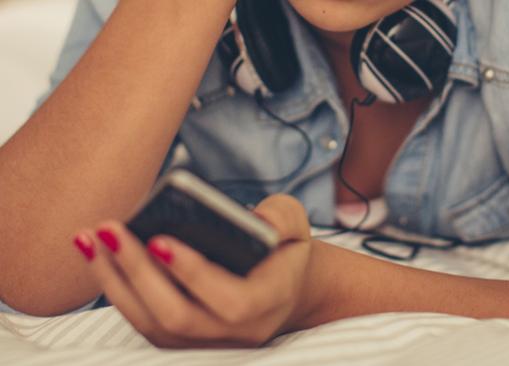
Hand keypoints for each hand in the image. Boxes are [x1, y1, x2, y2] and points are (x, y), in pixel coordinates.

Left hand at [73, 194, 312, 347]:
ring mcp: (208, 341)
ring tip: (93, 237)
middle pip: (178, 317)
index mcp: (270, 301)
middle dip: (139, 273)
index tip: (157, 239)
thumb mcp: (295, 226)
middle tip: (111, 229)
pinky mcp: (183, 339)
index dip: (193, 274)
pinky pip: (143, 322)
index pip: (231, 301)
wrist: (285, 286)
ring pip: (152, 325)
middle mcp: (238, 332)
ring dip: (116, 282)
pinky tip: (98, 254)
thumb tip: (245, 217)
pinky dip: (116, 289)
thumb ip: (280, 218)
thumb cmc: (286, 250)